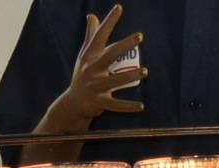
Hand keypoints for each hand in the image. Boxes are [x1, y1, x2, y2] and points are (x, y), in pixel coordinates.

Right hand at [40, 8, 146, 134]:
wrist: (73, 103)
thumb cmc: (82, 75)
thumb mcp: (84, 55)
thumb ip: (91, 35)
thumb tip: (91, 15)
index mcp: (90, 56)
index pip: (100, 35)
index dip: (109, 21)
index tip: (119, 8)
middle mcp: (91, 69)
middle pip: (110, 55)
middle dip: (124, 45)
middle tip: (139, 36)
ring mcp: (95, 87)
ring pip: (115, 80)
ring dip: (131, 76)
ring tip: (145, 71)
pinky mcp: (99, 102)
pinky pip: (116, 105)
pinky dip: (128, 106)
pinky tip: (141, 106)